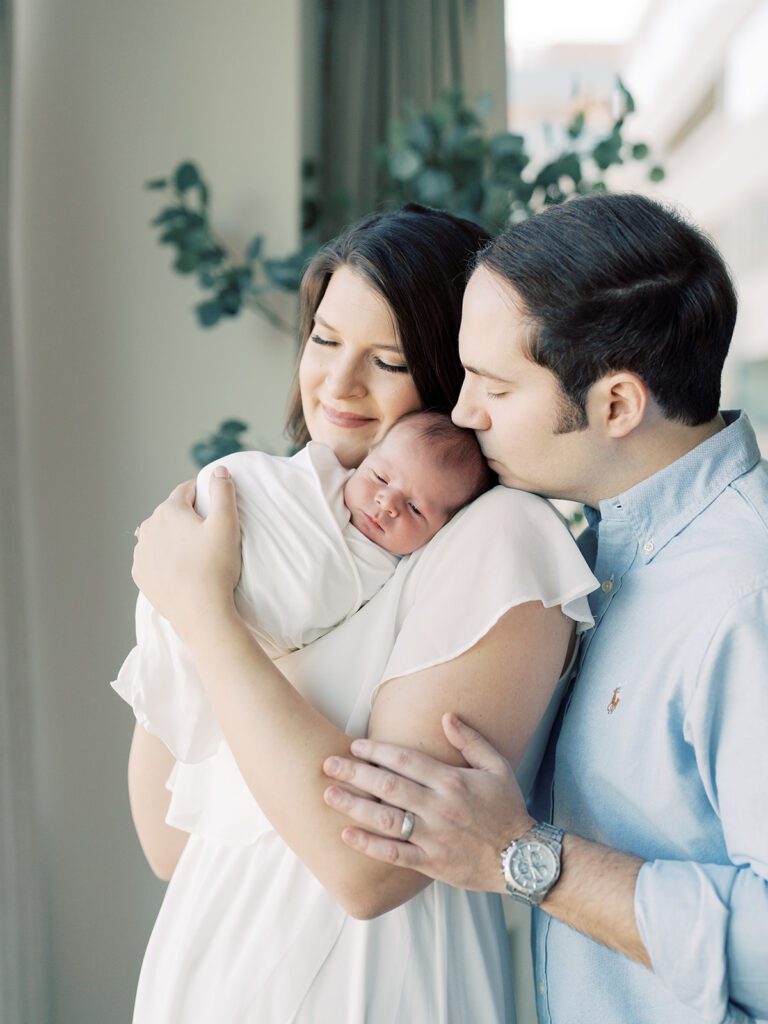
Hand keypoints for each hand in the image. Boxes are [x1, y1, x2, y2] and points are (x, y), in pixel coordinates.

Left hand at [132, 466, 241, 642]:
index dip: (203, 495)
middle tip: (209, 536)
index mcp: (168, 510)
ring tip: (195, 555)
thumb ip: (223, 492)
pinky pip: (152, 558)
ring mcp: (141, 553)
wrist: (200, 612)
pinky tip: (181, 569)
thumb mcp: (226, 524)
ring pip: (160, 536)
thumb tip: (218, 470)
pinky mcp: (140, 575)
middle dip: (188, 518)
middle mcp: (148, 527)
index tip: (215, 508)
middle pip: (172, 513)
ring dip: (174, 538)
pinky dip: (164, 559)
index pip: (186, 491)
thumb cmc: (216, 566)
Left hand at [323, 712, 534, 891]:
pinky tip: (347, 834)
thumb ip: (470, 740)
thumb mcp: (497, 767)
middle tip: (328, 764)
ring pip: (385, 819)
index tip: (355, 745)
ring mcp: (433, 837)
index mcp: (452, 782)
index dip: (377, 751)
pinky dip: (369, 844)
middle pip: (387, 786)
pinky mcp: (431, 863)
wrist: (522, 858)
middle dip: (354, 773)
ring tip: (329, 794)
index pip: (405, 761)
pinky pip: (394, 853)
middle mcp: (439, 808)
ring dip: (354, 806)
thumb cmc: (508, 808)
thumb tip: (446, 716)